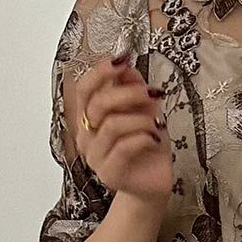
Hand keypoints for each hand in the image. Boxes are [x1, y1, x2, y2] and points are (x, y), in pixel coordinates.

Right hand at [71, 56, 172, 207]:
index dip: (101, 72)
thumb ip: (131, 88)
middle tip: (152, 94)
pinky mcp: (109, 174)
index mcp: (89, 118)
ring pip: (113, 125)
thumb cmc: (147, 145)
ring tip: (157, 122)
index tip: (123, 60)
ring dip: (141, 118)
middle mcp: (86, 137)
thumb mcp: (143, 110)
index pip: (84, 90)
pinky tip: (156, 139)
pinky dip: (144, 137)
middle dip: (129, 94)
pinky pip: (124, 147)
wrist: (154, 181)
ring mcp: (95, 157)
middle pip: (99, 104)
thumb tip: (126, 67)